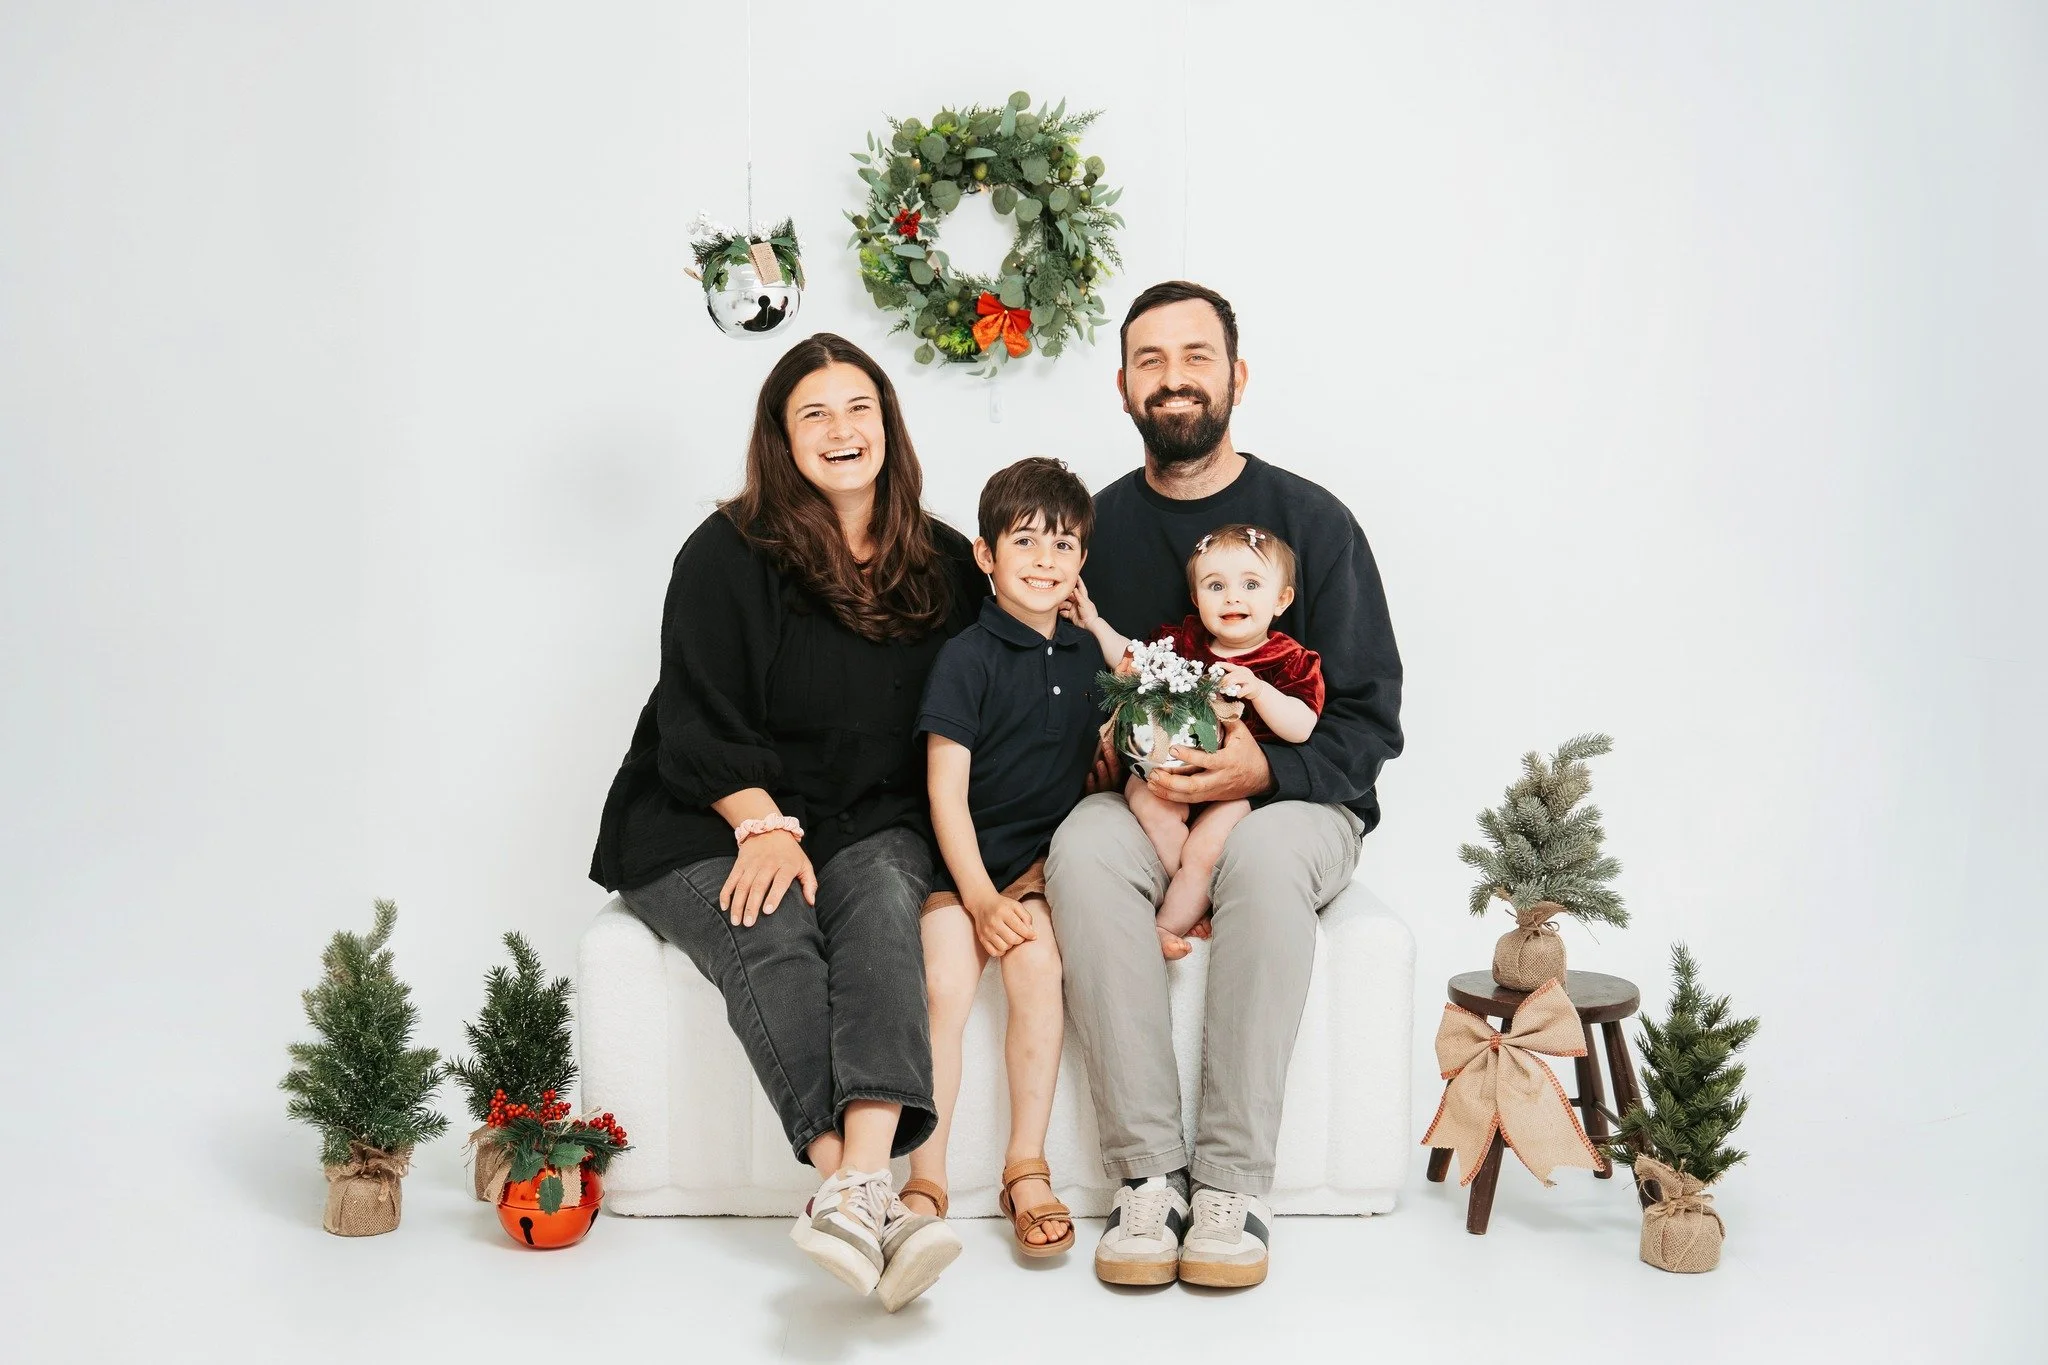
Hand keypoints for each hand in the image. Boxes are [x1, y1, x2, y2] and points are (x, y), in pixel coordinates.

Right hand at [719, 830, 816, 926]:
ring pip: (742, 885)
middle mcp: (768, 864)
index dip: (774, 896)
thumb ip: (809, 883)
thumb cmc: (790, 853)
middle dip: (752, 906)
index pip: (779, 882)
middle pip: (758, 886)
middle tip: (749, 923)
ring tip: (736, 921)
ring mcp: (752, 864)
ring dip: (737, 904)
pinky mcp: (740, 863)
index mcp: (786, 865)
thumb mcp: (805, 864)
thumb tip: (811, 902)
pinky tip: (724, 906)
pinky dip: (726, 893)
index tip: (767, 911)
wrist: (770, 828)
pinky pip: (731, 879)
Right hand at [968, 892, 1036, 956]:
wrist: (982, 903)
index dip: (1029, 934)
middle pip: (1013, 940)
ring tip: (1010, 938)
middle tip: (1020, 935)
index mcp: (1003, 912)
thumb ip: (1026, 917)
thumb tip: (1031, 932)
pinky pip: (994, 952)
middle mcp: (993, 922)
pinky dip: (1001, 951)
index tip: (1033, 936)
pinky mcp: (981, 938)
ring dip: (1011, 945)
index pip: (1020, 928)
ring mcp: (986, 931)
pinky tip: (1003, 943)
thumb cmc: (1002, 906)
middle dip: (1020, 939)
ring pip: (1004, 947)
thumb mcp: (1016, 906)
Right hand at [1059, 577, 1099, 630]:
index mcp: (1083, 598)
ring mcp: (1074, 608)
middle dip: (1065, 594)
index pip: (1080, 587)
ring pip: (1065, 604)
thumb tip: (1075, 589)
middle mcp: (1078, 602)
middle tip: (1059, 591)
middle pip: (1070, 595)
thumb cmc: (1090, 614)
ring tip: (1058, 604)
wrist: (1089, 624)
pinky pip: (1065, 612)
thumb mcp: (1085, 603)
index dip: (1078, 581)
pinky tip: (1060, 612)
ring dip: (1062, 604)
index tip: (1075, 574)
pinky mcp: (1072, 614)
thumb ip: (1079, 596)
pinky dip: (1062, 612)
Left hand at [1083, 723, 1123, 793]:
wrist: (1095, 804)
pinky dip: (1091, 784)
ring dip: (1103, 772)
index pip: (1118, 766)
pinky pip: (1093, 792)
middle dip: (1111, 760)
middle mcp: (1112, 786)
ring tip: (1099, 762)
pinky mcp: (1093, 799)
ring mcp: (1103, 793)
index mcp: (1115, 778)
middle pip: (1114, 773)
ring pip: (1106, 784)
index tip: (1107, 743)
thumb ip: (1105, 759)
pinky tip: (1088, 776)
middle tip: (1106, 748)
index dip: (1113, 755)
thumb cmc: (1098, 783)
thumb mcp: (1104, 772)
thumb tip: (1102, 740)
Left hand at [1145, 719, 1272, 804]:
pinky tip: (1157, 789)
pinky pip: (1189, 800)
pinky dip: (1172, 797)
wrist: (1262, 778)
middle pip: (1194, 786)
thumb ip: (1226, 716)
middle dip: (1172, 782)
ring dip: (1167, 791)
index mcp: (1228, 761)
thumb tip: (1213, 695)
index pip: (1207, 761)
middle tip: (1154, 773)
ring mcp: (1214, 790)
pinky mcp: (1210, 797)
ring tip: (1150, 782)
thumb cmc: (1249, 752)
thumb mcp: (1241, 733)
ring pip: (1189, 796)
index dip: (1189, 757)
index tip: (1172, 749)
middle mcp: (1220, 779)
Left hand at [1215, 663, 1262, 701]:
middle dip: (1223, 680)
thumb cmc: (1245, 684)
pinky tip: (1238, 695)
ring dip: (1228, 686)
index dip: (1222, 664)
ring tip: (1226, 690)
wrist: (1258, 689)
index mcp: (1240, 669)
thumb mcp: (1238, 678)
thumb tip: (1218, 678)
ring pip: (1235, 680)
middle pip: (1230, 674)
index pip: (1230, 665)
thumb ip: (1230, 677)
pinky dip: (1238, 694)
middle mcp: (1245, 672)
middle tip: (1219, 686)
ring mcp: (1249, 679)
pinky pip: (1241, 691)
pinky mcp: (1252, 687)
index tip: (1215, 664)